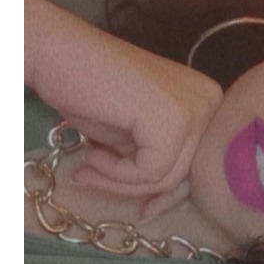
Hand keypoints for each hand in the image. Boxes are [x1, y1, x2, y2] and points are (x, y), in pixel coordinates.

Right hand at [25, 0, 222, 211]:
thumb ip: (155, 164)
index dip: (169, 195)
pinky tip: (90, 151)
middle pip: (186, 176)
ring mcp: (195, 107)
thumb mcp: (134, 138)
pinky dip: (115, 172)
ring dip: (120, 182)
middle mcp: (210, 101)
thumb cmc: (90, 92)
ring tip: (87, 166)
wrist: (52, 53)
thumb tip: (159, 208)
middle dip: (140, 190)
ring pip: (167, 178)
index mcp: (207, 103)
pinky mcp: (173, 118)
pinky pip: (150, 171)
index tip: (144, 211)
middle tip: (94, 181)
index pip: (199, 167)